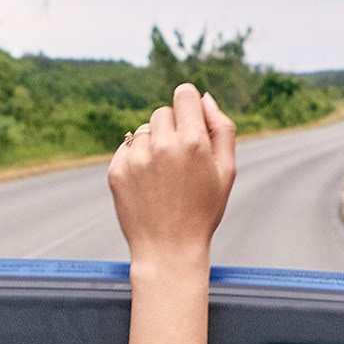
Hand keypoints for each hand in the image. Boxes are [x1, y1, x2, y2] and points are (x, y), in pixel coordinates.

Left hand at [109, 84, 235, 269]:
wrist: (169, 249)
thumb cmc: (203, 211)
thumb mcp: (226, 171)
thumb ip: (222, 129)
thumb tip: (205, 98)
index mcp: (193, 142)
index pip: (184, 94)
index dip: (189, 106)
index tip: (190, 121)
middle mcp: (162, 146)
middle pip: (163, 112)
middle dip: (173, 129)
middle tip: (180, 162)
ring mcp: (136, 158)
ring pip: (144, 130)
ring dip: (153, 144)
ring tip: (163, 177)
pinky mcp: (116, 170)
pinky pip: (127, 148)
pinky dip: (136, 159)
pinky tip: (148, 184)